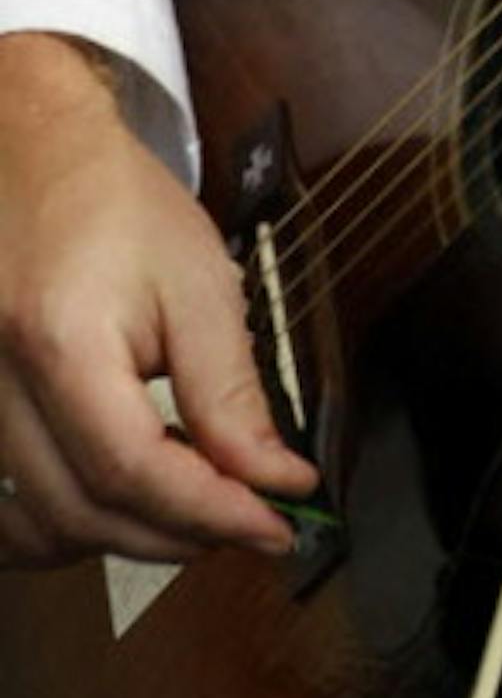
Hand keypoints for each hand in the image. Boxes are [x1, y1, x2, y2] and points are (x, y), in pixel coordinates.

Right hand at [0, 34, 316, 567]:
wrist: (34, 158)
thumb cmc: (114, 205)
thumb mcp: (197, 281)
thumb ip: (230, 390)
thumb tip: (273, 479)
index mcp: (58, 341)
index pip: (132, 468)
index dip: (211, 511)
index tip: (278, 524)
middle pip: (84, 512)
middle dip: (179, 534)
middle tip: (251, 521)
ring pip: (37, 528)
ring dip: (123, 539)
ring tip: (193, 508)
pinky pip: (4, 513)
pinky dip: (63, 529)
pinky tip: (117, 506)